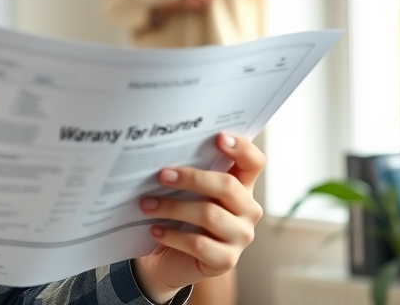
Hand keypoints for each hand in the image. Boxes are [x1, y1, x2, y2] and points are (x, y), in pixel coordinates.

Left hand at [132, 133, 264, 302]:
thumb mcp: (185, 194)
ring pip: (210, 214)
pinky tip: (154, 230)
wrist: (168, 262)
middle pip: (228, 186)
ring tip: (146, 204)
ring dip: (173, 207)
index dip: (241, 148)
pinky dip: (172, 235)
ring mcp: (240, 237)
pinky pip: (198, 244)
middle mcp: (247, 211)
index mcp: (241, 187)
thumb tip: (163, 154)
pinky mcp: (225, 261)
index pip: (253, 163)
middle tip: (161, 175)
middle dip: (192, 178)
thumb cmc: (178, 219)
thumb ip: (187, 175)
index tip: (218, 137)